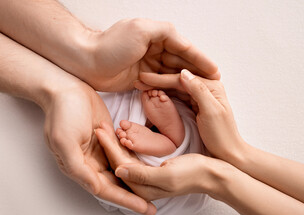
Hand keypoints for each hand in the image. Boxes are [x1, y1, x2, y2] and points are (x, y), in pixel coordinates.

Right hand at [43, 81, 155, 214]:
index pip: (105, 189)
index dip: (125, 199)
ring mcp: (99, 150)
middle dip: (133, 196)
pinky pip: (122, 154)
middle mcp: (90, 162)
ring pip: (120, 171)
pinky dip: (133, 163)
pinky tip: (146, 169)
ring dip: (134, 182)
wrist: (67, 88)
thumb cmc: (63, 112)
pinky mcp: (108, 138)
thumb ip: (78, 168)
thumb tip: (94, 189)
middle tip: (152, 208)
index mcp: (79, 166)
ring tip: (152, 192)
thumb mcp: (64, 141)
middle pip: (115, 184)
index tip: (143, 208)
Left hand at [79, 18, 219, 90]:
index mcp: (157, 35)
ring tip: (202, 92)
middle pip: (181, 62)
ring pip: (172, 74)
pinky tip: (182, 95)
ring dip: (186, 82)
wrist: (87, 62)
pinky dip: (170, 89)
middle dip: (197, 72)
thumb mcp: (141, 30)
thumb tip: (183, 40)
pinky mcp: (141, 79)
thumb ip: (165, 32)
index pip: (185, 48)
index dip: (201, 60)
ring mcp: (148, 65)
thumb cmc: (111, 45)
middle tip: (214, 84)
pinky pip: (160, 84)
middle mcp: (155, 49)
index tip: (215, 71)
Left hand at [95, 120, 224, 200]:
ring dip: (115, 143)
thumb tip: (118, 171)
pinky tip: (120, 135)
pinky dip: (125, 144)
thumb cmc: (191, 174)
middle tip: (99, 126)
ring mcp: (144, 177)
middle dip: (108, 143)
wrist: (210, 174)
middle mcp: (140, 185)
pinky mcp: (149, 169)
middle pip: (119, 161)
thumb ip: (142, 175)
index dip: (109, 147)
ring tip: (105, 127)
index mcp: (142, 189)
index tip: (100, 130)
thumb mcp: (167, 175)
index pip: (119, 165)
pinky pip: (132, 156)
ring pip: (124, 157)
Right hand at [133, 69, 245, 163]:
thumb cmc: (222, 135)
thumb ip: (198, 90)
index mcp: (212, 86)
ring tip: (142, 86)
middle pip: (177, 81)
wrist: (228, 153)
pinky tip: (154, 95)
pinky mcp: (195, 106)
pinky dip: (164, 96)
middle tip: (139, 80)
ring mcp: (200, 97)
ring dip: (159, 87)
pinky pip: (177, 97)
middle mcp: (206, 88)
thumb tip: (183, 72)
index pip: (181, 79)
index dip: (161, 78)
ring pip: (175, 88)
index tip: (143, 77)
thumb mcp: (211, 111)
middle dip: (157, 81)